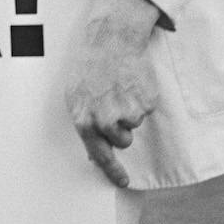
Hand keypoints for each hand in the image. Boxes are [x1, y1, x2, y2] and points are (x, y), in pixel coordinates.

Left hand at [65, 0, 160, 188]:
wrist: (111, 41)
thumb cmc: (90, 68)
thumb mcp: (76, 98)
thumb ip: (85, 125)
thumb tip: (93, 151)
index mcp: (85, 121)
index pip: (101, 156)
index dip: (114, 171)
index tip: (123, 182)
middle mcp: (106, 120)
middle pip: (123, 141)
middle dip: (121, 128)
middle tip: (113, 104)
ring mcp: (127, 111)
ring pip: (135, 125)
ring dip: (130, 111)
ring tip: (120, 89)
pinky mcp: (146, 102)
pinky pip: (146, 110)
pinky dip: (141, 98)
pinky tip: (130, 83)